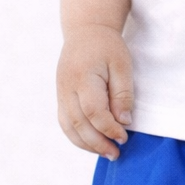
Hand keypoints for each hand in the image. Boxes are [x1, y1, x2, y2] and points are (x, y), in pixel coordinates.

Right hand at [57, 24, 134, 158]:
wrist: (86, 31)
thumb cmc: (107, 46)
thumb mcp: (122, 65)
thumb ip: (122, 93)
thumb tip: (124, 122)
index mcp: (83, 77)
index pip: (93, 111)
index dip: (108, 128)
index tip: (124, 137)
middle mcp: (67, 88)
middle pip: (79, 123)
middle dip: (98, 143)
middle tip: (116, 153)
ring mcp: (61, 93)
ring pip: (68, 126)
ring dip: (86, 144)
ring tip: (105, 153)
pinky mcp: (61, 97)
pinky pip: (65, 122)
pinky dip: (77, 136)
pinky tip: (92, 143)